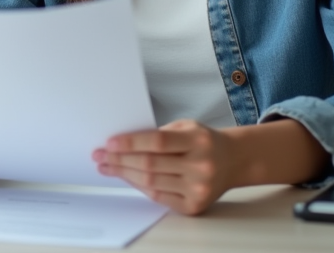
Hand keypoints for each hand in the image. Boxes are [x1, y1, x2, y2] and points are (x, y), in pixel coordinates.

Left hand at [93, 119, 237, 214]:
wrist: (233, 161)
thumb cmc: (203, 141)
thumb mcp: (186, 127)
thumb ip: (158, 134)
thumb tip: (122, 143)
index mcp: (198, 141)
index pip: (157, 141)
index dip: (130, 143)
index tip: (109, 143)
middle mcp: (200, 165)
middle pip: (150, 164)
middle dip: (120, 160)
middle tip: (100, 155)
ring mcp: (198, 188)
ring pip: (151, 183)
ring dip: (124, 174)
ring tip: (107, 167)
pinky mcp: (194, 206)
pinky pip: (159, 197)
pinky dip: (140, 187)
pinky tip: (127, 178)